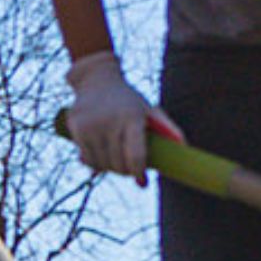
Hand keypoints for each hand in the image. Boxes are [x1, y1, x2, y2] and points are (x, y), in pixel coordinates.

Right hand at [64, 52, 178, 178]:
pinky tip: (101, 159)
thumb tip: (184, 148)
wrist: (97, 80)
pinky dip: (95, 164)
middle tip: (130, 171)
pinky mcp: (76, 127)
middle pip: (118, 163)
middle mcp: (110, 121)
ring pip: (101, 164)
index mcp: (132, 118)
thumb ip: (167, 128)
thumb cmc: (129, 100)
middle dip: (126, 172)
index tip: (142, 180)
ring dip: (110, 169)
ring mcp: (90, 125)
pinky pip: (87, 159)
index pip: (135, 155)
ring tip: (116, 163)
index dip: (138, 172)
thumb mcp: (149, 109)